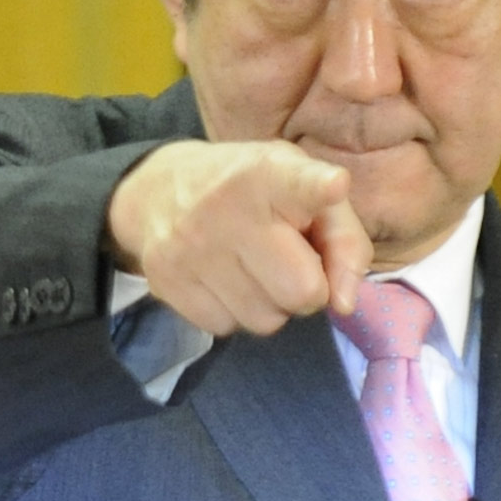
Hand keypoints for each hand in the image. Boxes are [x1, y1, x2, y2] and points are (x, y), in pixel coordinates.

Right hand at [107, 139, 372, 336]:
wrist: (156, 190)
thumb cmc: (250, 190)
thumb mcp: (303, 189)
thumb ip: (343, 238)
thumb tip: (344, 303)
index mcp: (268, 173)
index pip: (299, 183)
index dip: (319, 187)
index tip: (334, 184)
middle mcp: (227, 208)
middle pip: (301, 290)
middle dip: (307, 287)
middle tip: (288, 261)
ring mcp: (191, 247)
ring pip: (265, 320)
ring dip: (270, 304)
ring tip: (253, 268)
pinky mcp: (165, 280)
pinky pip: (225, 328)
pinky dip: (232, 311)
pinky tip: (223, 279)